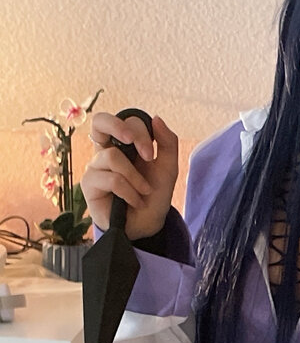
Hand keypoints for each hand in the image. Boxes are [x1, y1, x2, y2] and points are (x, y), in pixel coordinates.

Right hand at [81, 112, 178, 238]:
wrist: (147, 224)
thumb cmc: (154, 195)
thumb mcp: (168, 168)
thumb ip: (167, 143)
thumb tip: (155, 118)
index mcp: (125, 143)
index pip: (124, 121)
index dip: (138, 131)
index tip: (150, 154)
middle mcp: (106, 151)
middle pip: (99, 121)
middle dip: (120, 128)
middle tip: (141, 151)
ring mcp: (96, 167)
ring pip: (111, 156)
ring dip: (135, 177)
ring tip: (143, 192)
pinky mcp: (89, 184)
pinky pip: (111, 179)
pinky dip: (129, 192)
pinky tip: (134, 202)